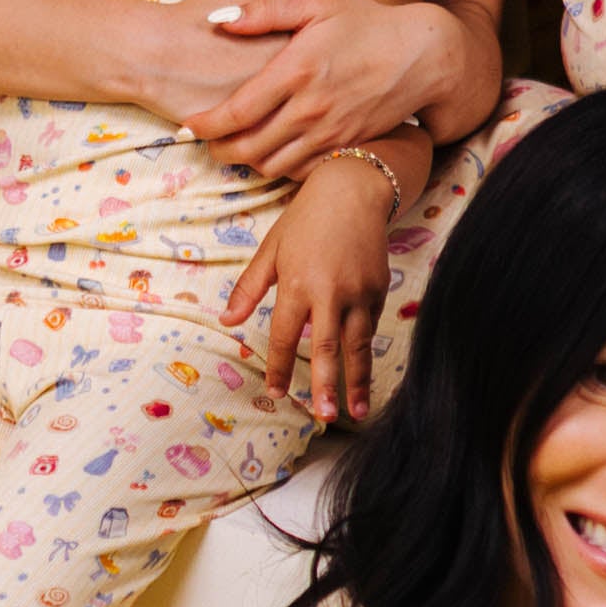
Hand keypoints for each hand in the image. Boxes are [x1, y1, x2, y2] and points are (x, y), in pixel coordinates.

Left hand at [185, 0, 453, 179]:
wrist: (422, 56)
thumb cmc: (365, 25)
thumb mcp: (316, 4)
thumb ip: (265, 10)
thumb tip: (219, 20)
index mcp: (297, 71)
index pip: (238, 111)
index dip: (206, 124)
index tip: (190, 125)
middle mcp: (311, 108)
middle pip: (250, 147)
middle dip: (221, 149)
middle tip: (209, 140)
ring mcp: (331, 132)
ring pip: (273, 165)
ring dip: (249, 161)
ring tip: (237, 146)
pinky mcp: (347, 145)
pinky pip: (302, 171)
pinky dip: (281, 167)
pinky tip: (274, 151)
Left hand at [230, 151, 398, 423]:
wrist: (355, 190)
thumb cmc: (306, 219)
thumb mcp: (271, 249)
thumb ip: (249, 288)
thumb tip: (225, 320)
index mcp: (298, 284)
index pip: (285, 336)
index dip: (279, 366)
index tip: (277, 392)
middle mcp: (331, 293)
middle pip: (327, 348)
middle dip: (326, 385)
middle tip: (325, 416)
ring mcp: (360, 293)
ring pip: (357, 345)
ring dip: (356, 381)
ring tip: (356, 411)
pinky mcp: (380, 289)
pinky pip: (370, 327)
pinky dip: (364, 351)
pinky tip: (361, 374)